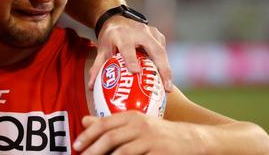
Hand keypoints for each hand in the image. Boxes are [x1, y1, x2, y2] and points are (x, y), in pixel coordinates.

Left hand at [73, 112, 198, 154]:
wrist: (192, 139)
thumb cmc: (158, 132)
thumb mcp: (135, 124)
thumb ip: (110, 123)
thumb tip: (84, 120)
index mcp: (131, 116)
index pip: (104, 124)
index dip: (88, 135)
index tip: (76, 145)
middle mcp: (140, 125)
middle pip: (110, 138)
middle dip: (93, 150)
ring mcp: (151, 139)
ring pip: (122, 151)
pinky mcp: (160, 152)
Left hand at [88, 16, 171, 91]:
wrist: (116, 18)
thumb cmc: (109, 37)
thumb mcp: (102, 49)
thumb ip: (98, 67)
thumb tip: (91, 87)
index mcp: (121, 35)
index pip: (127, 47)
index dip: (131, 59)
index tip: (135, 72)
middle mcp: (138, 32)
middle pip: (154, 49)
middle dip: (162, 68)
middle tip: (166, 86)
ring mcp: (150, 31)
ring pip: (162, 50)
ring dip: (166, 69)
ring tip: (168, 87)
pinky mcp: (157, 34)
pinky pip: (163, 50)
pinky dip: (165, 64)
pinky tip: (165, 78)